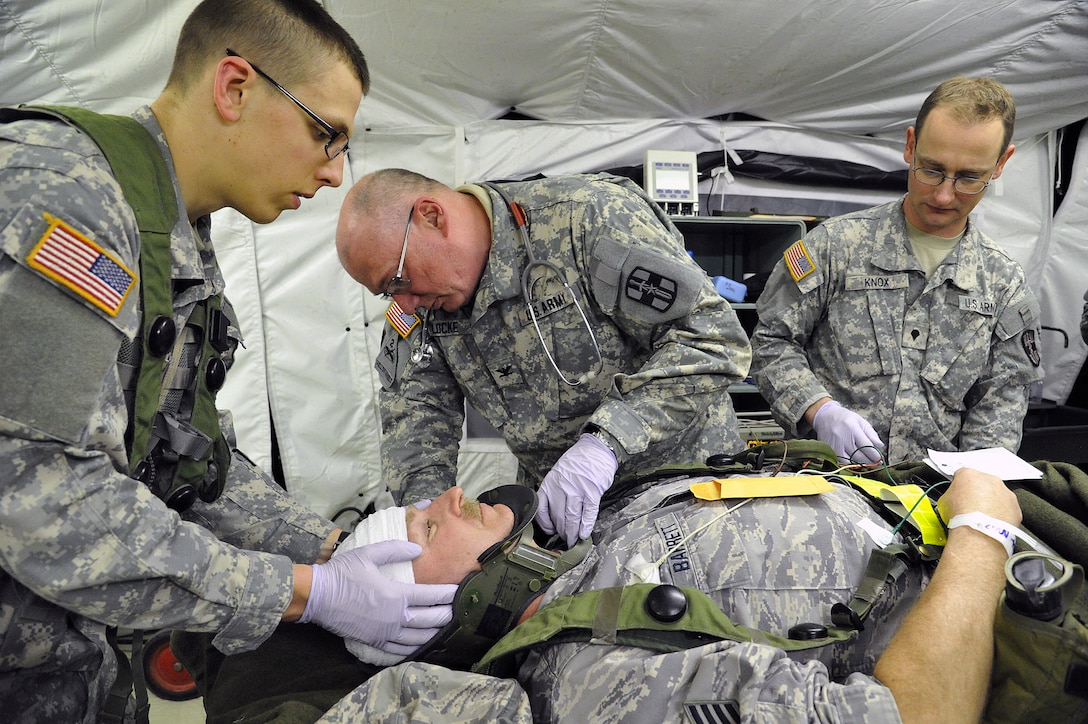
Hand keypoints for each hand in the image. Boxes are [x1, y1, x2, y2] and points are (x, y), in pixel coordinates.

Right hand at [299, 540, 456, 654]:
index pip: (430, 596)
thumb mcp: (369, 553)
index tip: (458, 590)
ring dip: (434, 632)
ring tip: (445, 626)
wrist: (317, 597)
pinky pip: (400, 650)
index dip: (447, 594)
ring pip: (418, 638)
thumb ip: (395, 549)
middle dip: (446, 614)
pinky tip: (421, 643)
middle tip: (458, 609)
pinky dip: (415, 647)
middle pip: (429, 619)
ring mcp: (384, 633)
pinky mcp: (374, 642)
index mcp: (395, 595)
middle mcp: (394, 617)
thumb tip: (418, 548)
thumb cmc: (342, 573)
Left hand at [536, 433, 618, 546]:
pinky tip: (584, 534)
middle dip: (561, 532)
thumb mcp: (558, 473)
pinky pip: (588, 513)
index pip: (542, 509)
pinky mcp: (592, 492)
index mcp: (550, 483)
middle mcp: (561, 487)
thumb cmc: (577, 462)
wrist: (595, 450)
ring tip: (573, 542)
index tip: (550, 531)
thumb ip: (554, 491)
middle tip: (564, 540)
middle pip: (558, 516)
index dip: (545, 524)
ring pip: (572, 518)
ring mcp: (577, 490)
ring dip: (572, 533)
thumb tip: (555, 513)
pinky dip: (586, 526)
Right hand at [811, 400, 883, 462]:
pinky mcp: (829, 451)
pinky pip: (841, 462)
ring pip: (850, 461)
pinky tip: (855, 462)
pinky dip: (850, 464)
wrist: (824, 417)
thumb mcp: (860, 421)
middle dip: (869, 461)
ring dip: (860, 464)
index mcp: (852, 428)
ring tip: (867, 463)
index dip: (874, 455)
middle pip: (859, 455)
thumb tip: (880, 446)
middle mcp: (842, 438)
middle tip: (875, 463)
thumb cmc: (845, 418)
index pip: (866, 446)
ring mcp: (834, 445)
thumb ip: (871, 433)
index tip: (880, 458)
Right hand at [937, 467, 1021, 527]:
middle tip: (970, 507)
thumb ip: (951, 494)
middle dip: (977, 493)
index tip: (958, 494)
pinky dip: (1001, 514)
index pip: (962, 475)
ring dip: (991, 503)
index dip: (959, 485)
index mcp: (970, 474)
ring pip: (998, 495)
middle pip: (982, 483)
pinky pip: (1008, 508)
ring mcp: (1005, 493)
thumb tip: (952, 500)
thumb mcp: (944, 501)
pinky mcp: (1015, 507)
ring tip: (981, 517)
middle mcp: (990, 480)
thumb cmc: (962, 517)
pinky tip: (991, 523)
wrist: (978, 531)